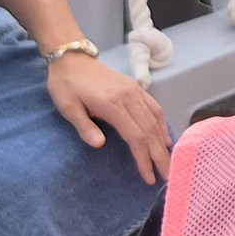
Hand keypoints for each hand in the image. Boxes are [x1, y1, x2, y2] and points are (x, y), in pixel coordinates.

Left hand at [43, 46, 170, 181]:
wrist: (71, 58)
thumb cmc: (66, 85)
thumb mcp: (68, 107)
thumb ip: (84, 127)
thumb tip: (99, 145)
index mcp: (112, 104)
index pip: (135, 136)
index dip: (143, 158)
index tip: (148, 177)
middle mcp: (129, 97)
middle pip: (149, 131)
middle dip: (159, 156)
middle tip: (168, 176)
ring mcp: (134, 91)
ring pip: (154, 120)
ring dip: (163, 144)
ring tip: (169, 162)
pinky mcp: (135, 88)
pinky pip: (154, 108)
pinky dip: (162, 124)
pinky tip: (165, 138)